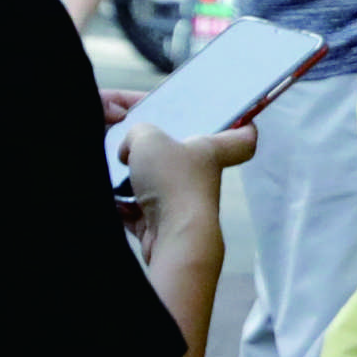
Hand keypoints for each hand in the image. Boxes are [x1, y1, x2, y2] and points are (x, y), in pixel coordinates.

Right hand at [120, 115, 255, 254]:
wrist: (173, 238)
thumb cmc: (172, 183)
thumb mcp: (149, 139)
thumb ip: (138, 133)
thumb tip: (128, 150)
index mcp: (211, 152)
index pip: (243, 138)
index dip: (244, 124)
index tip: (243, 118)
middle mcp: (202, 180)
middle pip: (189, 161)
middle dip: (163, 153)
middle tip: (141, 143)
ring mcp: (183, 206)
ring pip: (160, 188)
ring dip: (136, 181)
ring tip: (117, 170)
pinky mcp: (162, 229)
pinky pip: (139, 213)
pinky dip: (124, 207)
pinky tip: (112, 198)